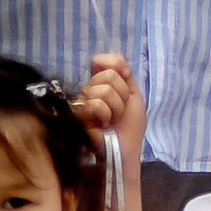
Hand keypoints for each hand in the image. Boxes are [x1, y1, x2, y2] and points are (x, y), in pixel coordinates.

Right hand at [72, 51, 146, 166]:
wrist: (125, 151)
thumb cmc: (129, 128)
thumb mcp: (133, 96)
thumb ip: (124, 74)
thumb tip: (114, 59)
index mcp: (100, 84)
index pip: (100, 60)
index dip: (116, 67)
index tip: (125, 82)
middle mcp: (88, 90)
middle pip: (108, 75)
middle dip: (121, 95)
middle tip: (119, 112)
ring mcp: (80, 102)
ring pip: (104, 89)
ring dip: (116, 108)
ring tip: (112, 121)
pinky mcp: (76, 115)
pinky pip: (96, 104)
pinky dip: (106, 115)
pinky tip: (103, 126)